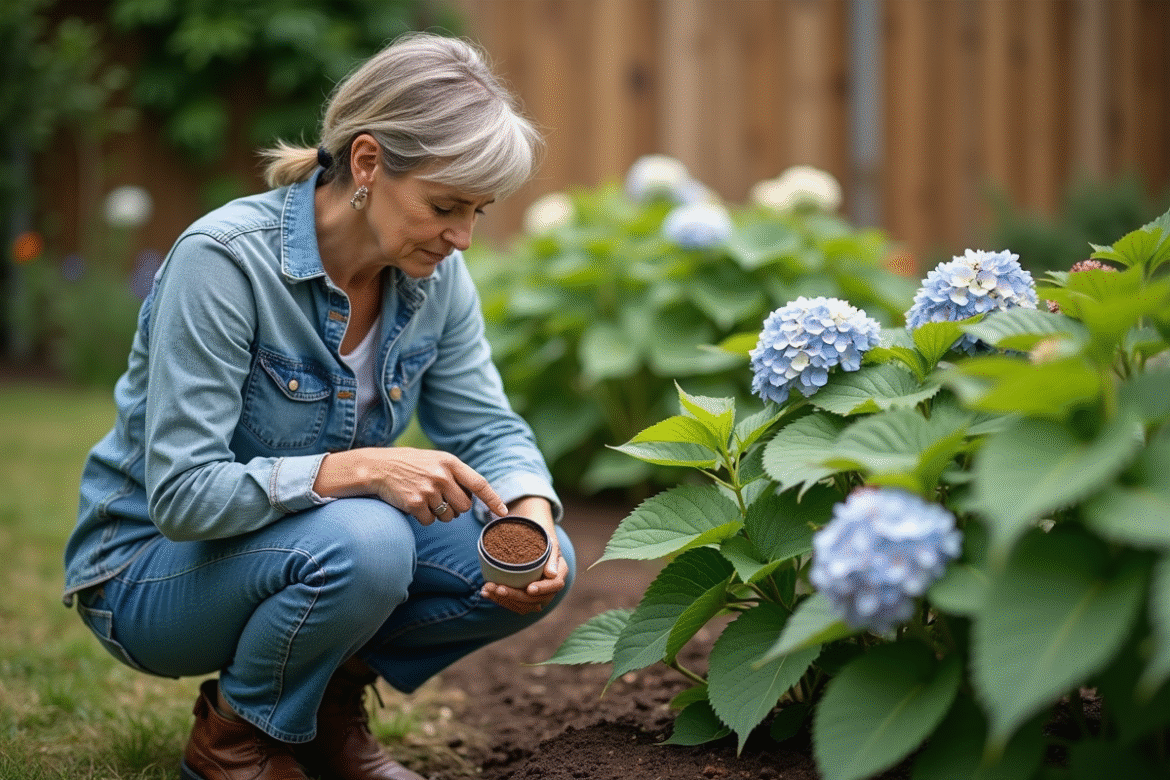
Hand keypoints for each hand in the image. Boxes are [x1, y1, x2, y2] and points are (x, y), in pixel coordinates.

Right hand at [313, 447, 508, 524]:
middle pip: (464, 507)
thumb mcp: (436, 461)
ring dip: (439, 514)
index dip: (493, 500)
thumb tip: (475, 500)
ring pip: (448, 517)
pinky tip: (413, 503)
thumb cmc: (410, 465)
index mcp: (451, 462)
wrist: (377, 467)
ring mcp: (429, 490)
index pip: (479, 484)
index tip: (503, 513)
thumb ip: (456, 475)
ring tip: (424, 498)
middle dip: (455, 508)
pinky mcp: (415, 503)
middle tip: (439, 498)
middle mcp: (442, 475)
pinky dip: (424, 517)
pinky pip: (430, 521)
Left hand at [481, 497, 567, 614]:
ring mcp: (538, 596)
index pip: (555, 585)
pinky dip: (499, 599)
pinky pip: (513, 604)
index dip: (543, 588)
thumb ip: (551, 557)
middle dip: (514, 595)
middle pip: (535, 599)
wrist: (534, 542)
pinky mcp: (525, 599)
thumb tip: (552, 574)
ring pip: (522, 606)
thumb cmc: (542, 539)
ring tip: (487, 589)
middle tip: (497, 588)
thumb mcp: (549, 542)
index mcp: (559, 573)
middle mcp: (550, 589)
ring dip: (503, 600)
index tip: (529, 589)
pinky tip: (485, 592)